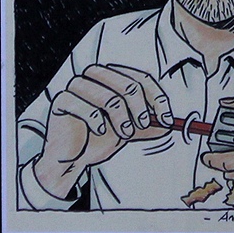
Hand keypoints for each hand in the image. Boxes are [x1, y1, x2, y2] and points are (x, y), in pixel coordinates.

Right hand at [32, 64, 173, 197]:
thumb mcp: (130, 130)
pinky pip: (83, 107)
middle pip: (127, 84)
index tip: (167, 120)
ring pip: (108, 97)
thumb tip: (171, 124)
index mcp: (113, 76)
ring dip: (121, 118)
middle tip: (143, 125)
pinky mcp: (61, 101)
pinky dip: (97, 121)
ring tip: (124, 134)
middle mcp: (95, 76)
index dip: (157, 99)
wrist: (74, 156)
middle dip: (140, 108)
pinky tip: (100, 132)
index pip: (142, 79)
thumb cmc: (100, 138)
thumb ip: (149, 126)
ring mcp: (76, 86)